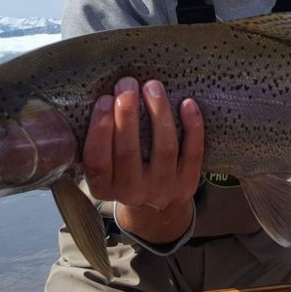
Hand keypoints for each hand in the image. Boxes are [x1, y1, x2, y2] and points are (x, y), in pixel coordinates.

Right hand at [82, 77, 204, 243]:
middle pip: (129, 152)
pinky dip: (192, 127)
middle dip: (127, 113)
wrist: (155, 208)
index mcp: (103, 187)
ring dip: (159, 113)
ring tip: (153, 86)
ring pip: (164, 148)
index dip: (100, 129)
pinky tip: (187, 103)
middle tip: (127, 83)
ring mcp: (162, 189)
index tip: (104, 99)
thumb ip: (98, 141)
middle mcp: (131, 192)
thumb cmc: (123, 171)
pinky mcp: (187, 184)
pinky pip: (193, 153)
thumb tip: (98, 94)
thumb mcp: (104, 165)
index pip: (97, 161)